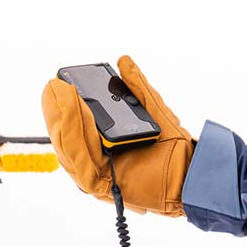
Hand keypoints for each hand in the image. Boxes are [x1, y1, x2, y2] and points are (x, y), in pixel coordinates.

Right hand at [42, 56, 193, 216]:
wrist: (192, 171)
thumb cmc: (174, 149)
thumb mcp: (154, 109)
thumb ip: (137, 87)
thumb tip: (124, 61)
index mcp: (102, 145)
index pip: (73, 125)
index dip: (63, 104)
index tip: (60, 81)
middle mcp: (94, 161)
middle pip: (65, 136)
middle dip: (57, 108)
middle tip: (55, 84)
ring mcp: (96, 174)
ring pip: (69, 146)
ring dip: (62, 118)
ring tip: (62, 92)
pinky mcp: (101, 185)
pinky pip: (81, 160)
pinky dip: (74, 135)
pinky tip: (75, 112)